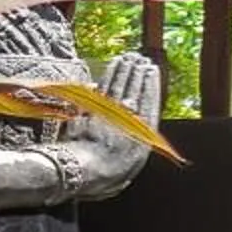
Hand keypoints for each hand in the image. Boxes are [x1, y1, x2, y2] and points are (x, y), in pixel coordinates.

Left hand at [74, 51, 162, 185]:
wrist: (81, 170)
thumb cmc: (110, 173)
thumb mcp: (134, 160)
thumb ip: (140, 138)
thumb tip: (140, 119)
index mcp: (141, 134)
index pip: (147, 101)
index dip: (149, 84)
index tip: (150, 69)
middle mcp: (125, 121)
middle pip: (132, 91)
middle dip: (135, 73)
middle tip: (138, 58)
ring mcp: (105, 115)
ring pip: (116, 88)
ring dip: (121, 72)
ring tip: (125, 59)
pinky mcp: (87, 112)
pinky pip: (99, 93)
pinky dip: (105, 81)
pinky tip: (109, 72)